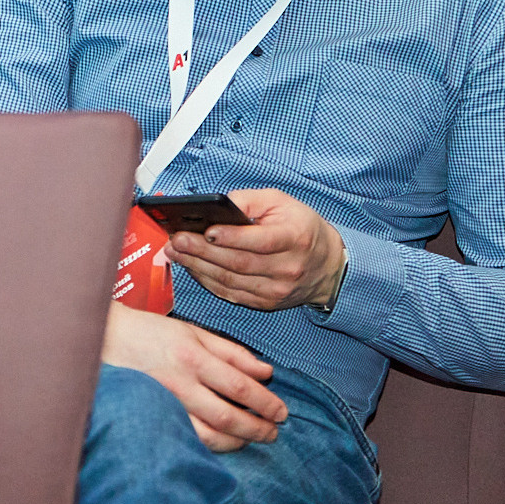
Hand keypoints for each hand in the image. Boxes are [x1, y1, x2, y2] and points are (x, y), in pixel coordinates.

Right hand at [102, 301, 287, 450]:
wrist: (105, 338)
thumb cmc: (151, 332)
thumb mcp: (193, 331)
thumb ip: (232, 352)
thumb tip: (266, 372)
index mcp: (192, 356)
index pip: (239, 385)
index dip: (265, 401)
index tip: (281, 411)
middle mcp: (180, 382)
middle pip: (228, 415)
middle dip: (257, 427)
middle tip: (274, 431)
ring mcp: (166, 403)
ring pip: (208, 434)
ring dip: (237, 441)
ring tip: (251, 438)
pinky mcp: (155, 416)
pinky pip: (188, 438)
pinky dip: (211, 445)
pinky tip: (223, 441)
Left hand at [166, 188, 346, 312]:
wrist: (328, 266)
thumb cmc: (301, 228)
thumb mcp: (281, 202)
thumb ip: (249, 200)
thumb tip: (217, 205)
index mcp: (294, 238)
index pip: (260, 241)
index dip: (232, 237)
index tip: (206, 231)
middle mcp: (287, 268)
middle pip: (239, 263)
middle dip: (203, 251)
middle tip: (178, 240)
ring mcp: (276, 290)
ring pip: (231, 281)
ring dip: (199, 267)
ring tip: (177, 252)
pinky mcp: (266, 302)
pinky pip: (231, 294)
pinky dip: (208, 281)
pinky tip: (192, 268)